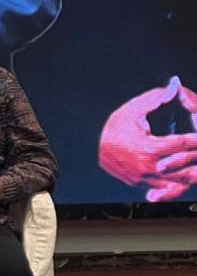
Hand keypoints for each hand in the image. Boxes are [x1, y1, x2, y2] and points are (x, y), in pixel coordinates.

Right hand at [99, 79, 196, 201]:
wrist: (88, 147)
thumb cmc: (111, 128)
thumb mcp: (132, 110)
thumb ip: (155, 98)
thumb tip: (173, 87)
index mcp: (150, 149)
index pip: (182, 143)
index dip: (195, 139)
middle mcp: (150, 167)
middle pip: (185, 165)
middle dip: (196, 157)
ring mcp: (145, 178)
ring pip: (178, 180)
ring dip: (191, 173)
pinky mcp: (141, 184)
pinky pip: (165, 188)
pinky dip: (177, 185)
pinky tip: (185, 179)